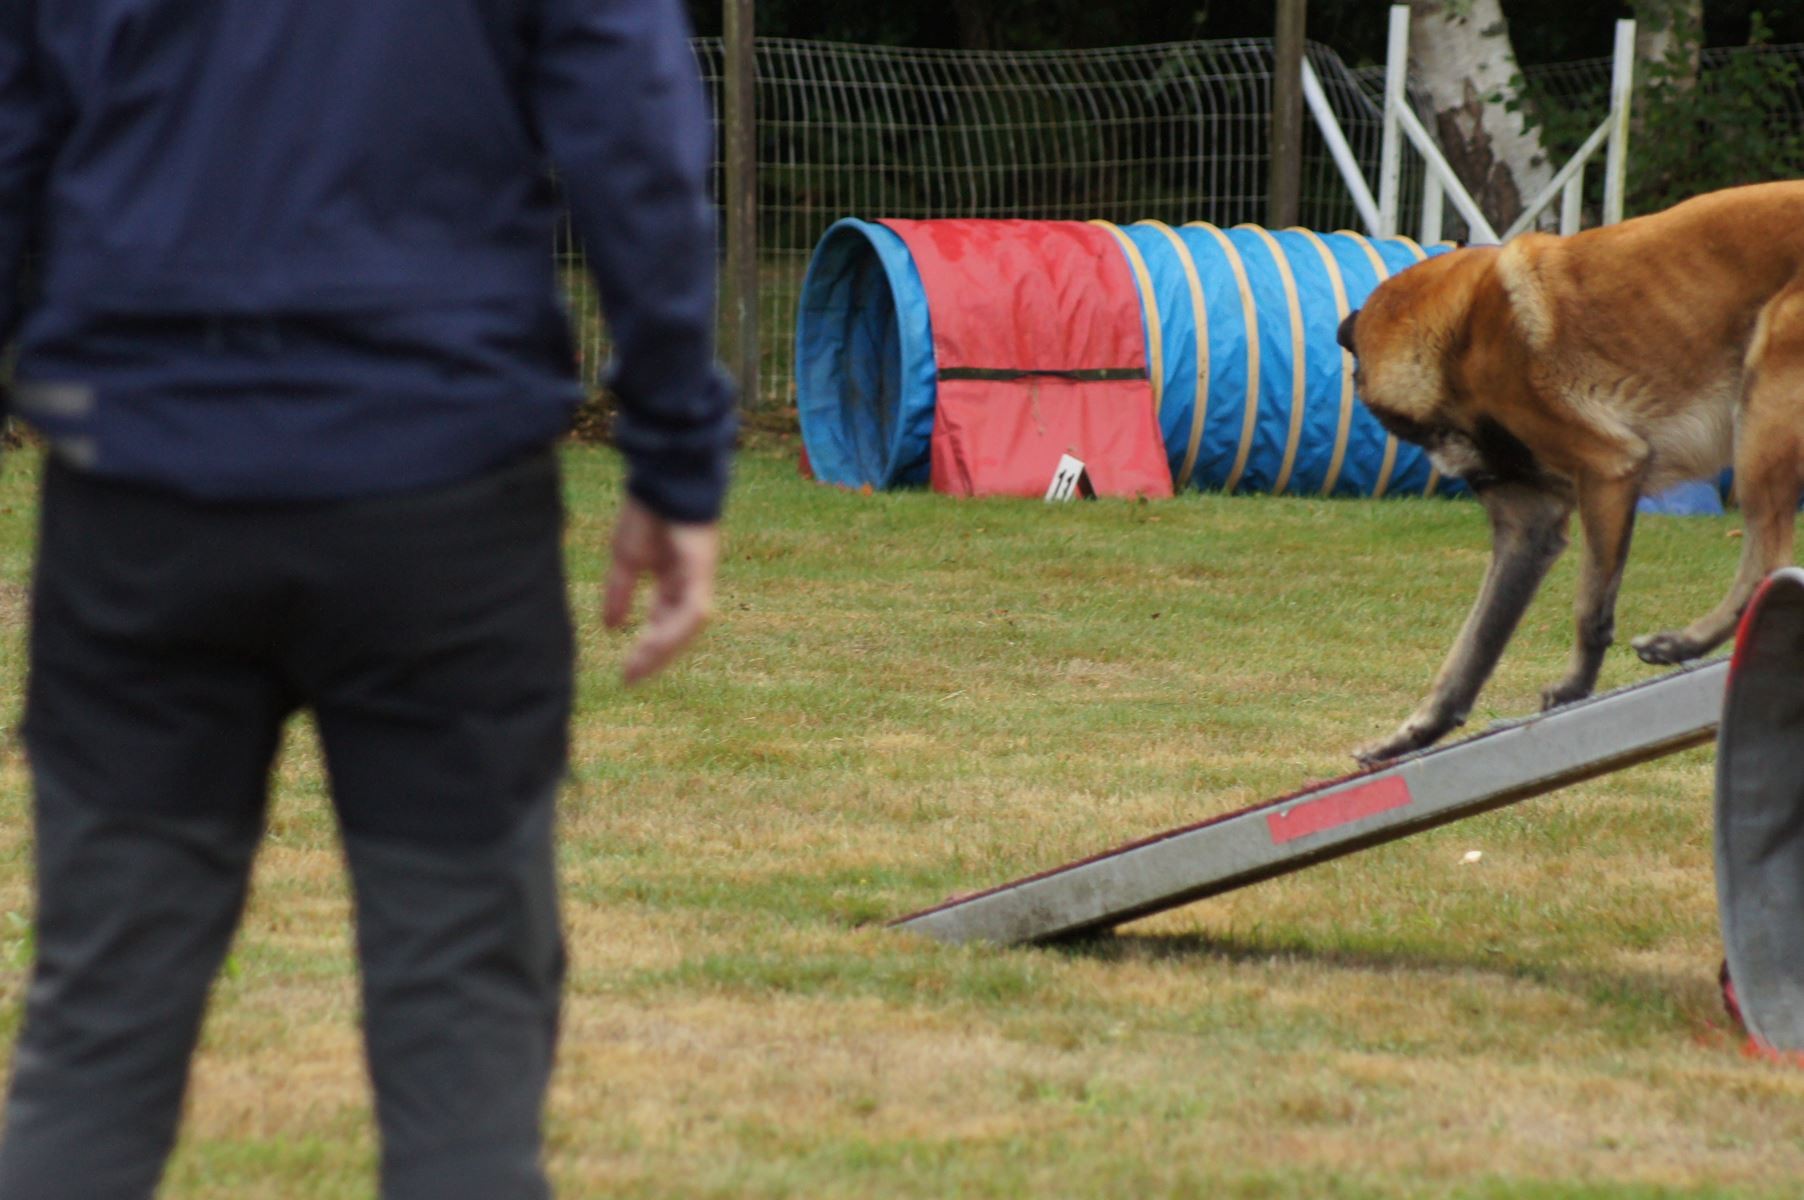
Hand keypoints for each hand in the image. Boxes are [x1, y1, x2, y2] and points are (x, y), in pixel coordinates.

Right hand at [602, 497, 719, 684]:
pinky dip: (673, 628)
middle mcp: (689, 584)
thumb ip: (619, 593)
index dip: (646, 648)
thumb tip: (610, 627)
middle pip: (677, 631)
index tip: (626, 672)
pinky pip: (692, 610)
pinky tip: (653, 642)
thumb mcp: (625, 559)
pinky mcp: (701, 572)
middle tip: (632, 679)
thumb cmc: (646, 513)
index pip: (663, 623)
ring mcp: (698, 579)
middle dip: (655, 656)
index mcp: (673, 581)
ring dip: (663, 649)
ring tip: (639, 666)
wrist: (661, 480)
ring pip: (686, 627)